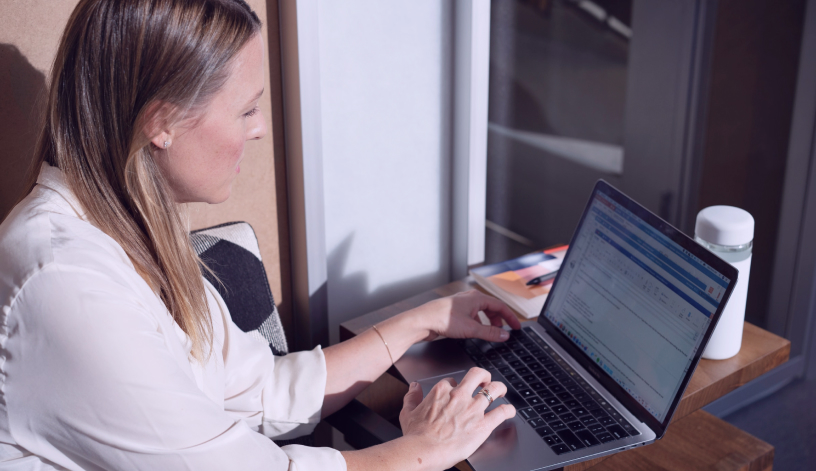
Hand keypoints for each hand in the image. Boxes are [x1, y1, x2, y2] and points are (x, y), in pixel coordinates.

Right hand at [399, 367, 515, 469]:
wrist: (423, 450)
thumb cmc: (415, 435)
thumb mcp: (408, 412)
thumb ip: (411, 397)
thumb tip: (414, 387)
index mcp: (442, 391)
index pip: (453, 381)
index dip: (457, 386)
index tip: (458, 391)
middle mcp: (459, 396)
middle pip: (477, 375)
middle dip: (484, 376)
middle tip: (486, 381)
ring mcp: (473, 409)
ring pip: (494, 390)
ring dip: (500, 388)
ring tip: (501, 391)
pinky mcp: (483, 424)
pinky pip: (502, 412)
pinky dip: (509, 410)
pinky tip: (510, 411)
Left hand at [414, 290, 521, 342]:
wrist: (422, 321)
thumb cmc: (443, 319)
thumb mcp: (471, 329)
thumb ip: (490, 333)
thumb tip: (504, 335)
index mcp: (476, 298)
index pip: (500, 306)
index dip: (510, 317)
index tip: (516, 326)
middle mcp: (470, 299)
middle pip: (491, 308)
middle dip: (499, 320)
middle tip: (503, 332)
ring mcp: (461, 305)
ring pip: (481, 313)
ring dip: (488, 323)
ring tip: (490, 334)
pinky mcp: (454, 312)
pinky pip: (472, 316)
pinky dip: (478, 324)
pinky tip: (475, 332)